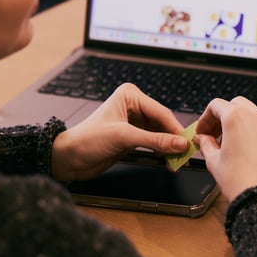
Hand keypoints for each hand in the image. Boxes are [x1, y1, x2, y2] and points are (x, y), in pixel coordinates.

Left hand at [50, 83, 189, 180]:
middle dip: (174, 139)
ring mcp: (135, 122)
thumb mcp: (124, 137)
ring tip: (177, 160)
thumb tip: (180, 143)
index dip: (176, 129)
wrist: (68, 158)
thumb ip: (155, 140)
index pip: (161, 112)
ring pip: (162, 134)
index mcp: (130, 96)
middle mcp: (134, 106)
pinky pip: (156, 143)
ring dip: (169, 148)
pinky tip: (167, 160)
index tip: (188, 144)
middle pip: (164, 123)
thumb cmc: (86, 140)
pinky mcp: (134, 137)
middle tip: (185, 154)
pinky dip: (163, 152)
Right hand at [194, 96, 256, 200]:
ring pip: (254, 116)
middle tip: (215, 135)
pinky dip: (256, 135)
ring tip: (232, 145)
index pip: (216, 106)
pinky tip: (250, 153)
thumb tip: (202, 139)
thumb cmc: (240, 181)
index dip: (205, 119)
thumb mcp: (213, 161)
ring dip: (241, 124)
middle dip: (224, 117)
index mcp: (236, 118)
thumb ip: (205, 144)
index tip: (202, 132)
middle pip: (237, 105)